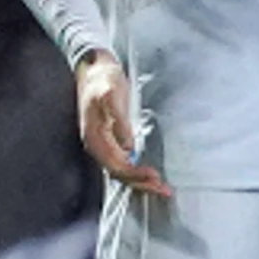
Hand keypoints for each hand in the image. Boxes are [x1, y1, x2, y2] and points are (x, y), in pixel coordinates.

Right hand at [74, 51, 170, 196]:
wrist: (95, 67)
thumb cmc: (103, 79)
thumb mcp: (111, 94)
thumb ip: (119, 120)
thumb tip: (128, 146)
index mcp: (94, 138)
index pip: (115, 166)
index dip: (135, 174)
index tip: (154, 176)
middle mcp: (97, 145)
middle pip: (118, 173)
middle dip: (141, 183)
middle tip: (164, 190)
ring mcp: (103, 143)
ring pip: (121, 170)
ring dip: (140, 180)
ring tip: (160, 187)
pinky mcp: (110, 139)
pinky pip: (123, 161)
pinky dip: (136, 170)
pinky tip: (148, 173)